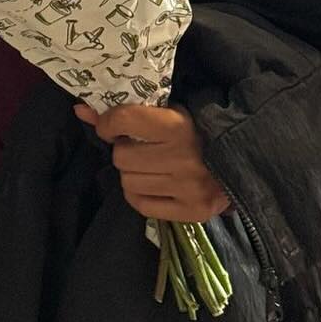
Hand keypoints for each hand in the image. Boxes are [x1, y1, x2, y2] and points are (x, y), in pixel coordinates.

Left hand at [75, 103, 230, 222]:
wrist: (240, 160)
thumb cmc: (195, 133)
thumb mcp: (165, 114)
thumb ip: (122, 113)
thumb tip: (80, 110)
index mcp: (178, 126)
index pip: (123, 121)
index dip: (108, 124)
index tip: (112, 127)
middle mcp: (183, 158)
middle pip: (121, 157)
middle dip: (124, 151)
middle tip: (141, 149)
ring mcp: (188, 187)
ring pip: (127, 182)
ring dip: (132, 174)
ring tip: (151, 167)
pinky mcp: (192, 211)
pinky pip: (140, 204)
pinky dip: (140, 195)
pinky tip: (154, 185)